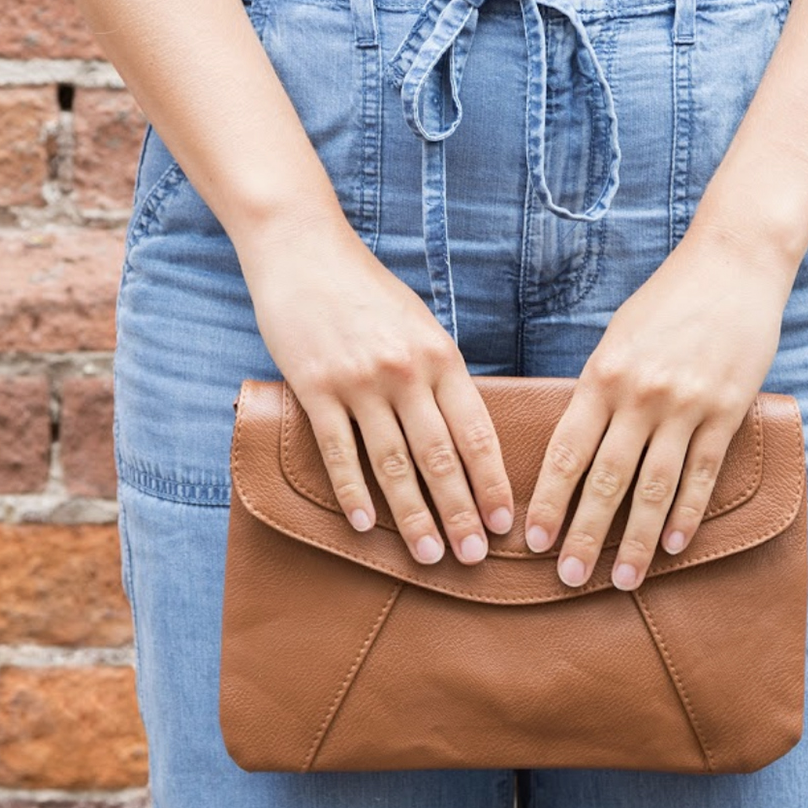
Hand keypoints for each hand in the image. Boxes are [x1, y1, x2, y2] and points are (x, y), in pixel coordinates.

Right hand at [237, 205, 515, 565]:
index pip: (477, 432)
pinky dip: (353, 491)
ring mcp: (361, 381)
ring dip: (413, 515)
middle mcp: (407, 372)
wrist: (304, 250)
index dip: (493, 482)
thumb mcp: (420, 326)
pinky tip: (364, 524)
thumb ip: (439, 376)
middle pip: (441, 457)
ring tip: (428, 555)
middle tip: (473, 558)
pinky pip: (340, 451)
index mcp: (442, 356)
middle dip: (461, 512)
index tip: (504, 522)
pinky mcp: (316, 387)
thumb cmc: (366, 292)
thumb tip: (462, 435)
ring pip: (394, 463)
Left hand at [523, 217, 798, 589]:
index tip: (533, 541)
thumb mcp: (616, 338)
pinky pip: (701, 473)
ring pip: (655, 488)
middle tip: (568, 578)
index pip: (567, 451)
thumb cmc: (667, 302)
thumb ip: (597, 390)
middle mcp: (640, 395)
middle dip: (584, 535)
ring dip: (637, 541)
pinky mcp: (726, 411)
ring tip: (624, 580)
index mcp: (602, 375)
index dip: (549, 501)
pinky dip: (686, 513)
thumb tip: (576, 446)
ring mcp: (685, 406)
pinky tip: (674, 546)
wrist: (733, 264)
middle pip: (606, 480)